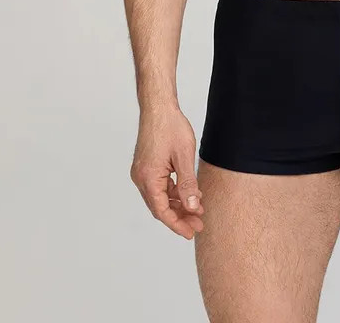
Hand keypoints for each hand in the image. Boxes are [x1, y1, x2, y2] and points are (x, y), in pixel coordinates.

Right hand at [130, 105, 204, 239]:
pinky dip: (174, 192)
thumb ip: (188, 184)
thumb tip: (191, 207)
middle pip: (160, 206)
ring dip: (178, 204)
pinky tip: (189, 194)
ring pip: (160, 197)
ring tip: (197, 210)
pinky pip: (160, 186)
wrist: (159, 107)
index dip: (177, 224)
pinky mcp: (147, 167)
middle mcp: (141, 178)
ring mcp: (142, 172)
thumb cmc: (171, 127)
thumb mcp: (184, 157)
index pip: (162, 210)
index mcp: (148, 178)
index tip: (191, 232)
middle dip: (179, 216)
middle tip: (198, 224)